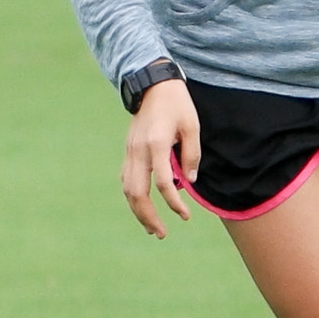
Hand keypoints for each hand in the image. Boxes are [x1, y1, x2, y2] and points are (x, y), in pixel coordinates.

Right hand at [122, 78, 201, 238]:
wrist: (152, 84)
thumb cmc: (177, 103)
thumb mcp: (192, 126)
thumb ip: (191, 155)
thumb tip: (189, 181)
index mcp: (156, 144)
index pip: (163, 183)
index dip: (174, 203)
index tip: (185, 216)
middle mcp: (139, 150)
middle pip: (137, 192)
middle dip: (148, 217)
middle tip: (161, 233)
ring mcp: (130, 151)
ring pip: (128, 189)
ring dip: (138, 211)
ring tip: (151, 227)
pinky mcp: (128, 150)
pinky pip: (126, 179)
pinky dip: (133, 197)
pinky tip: (142, 207)